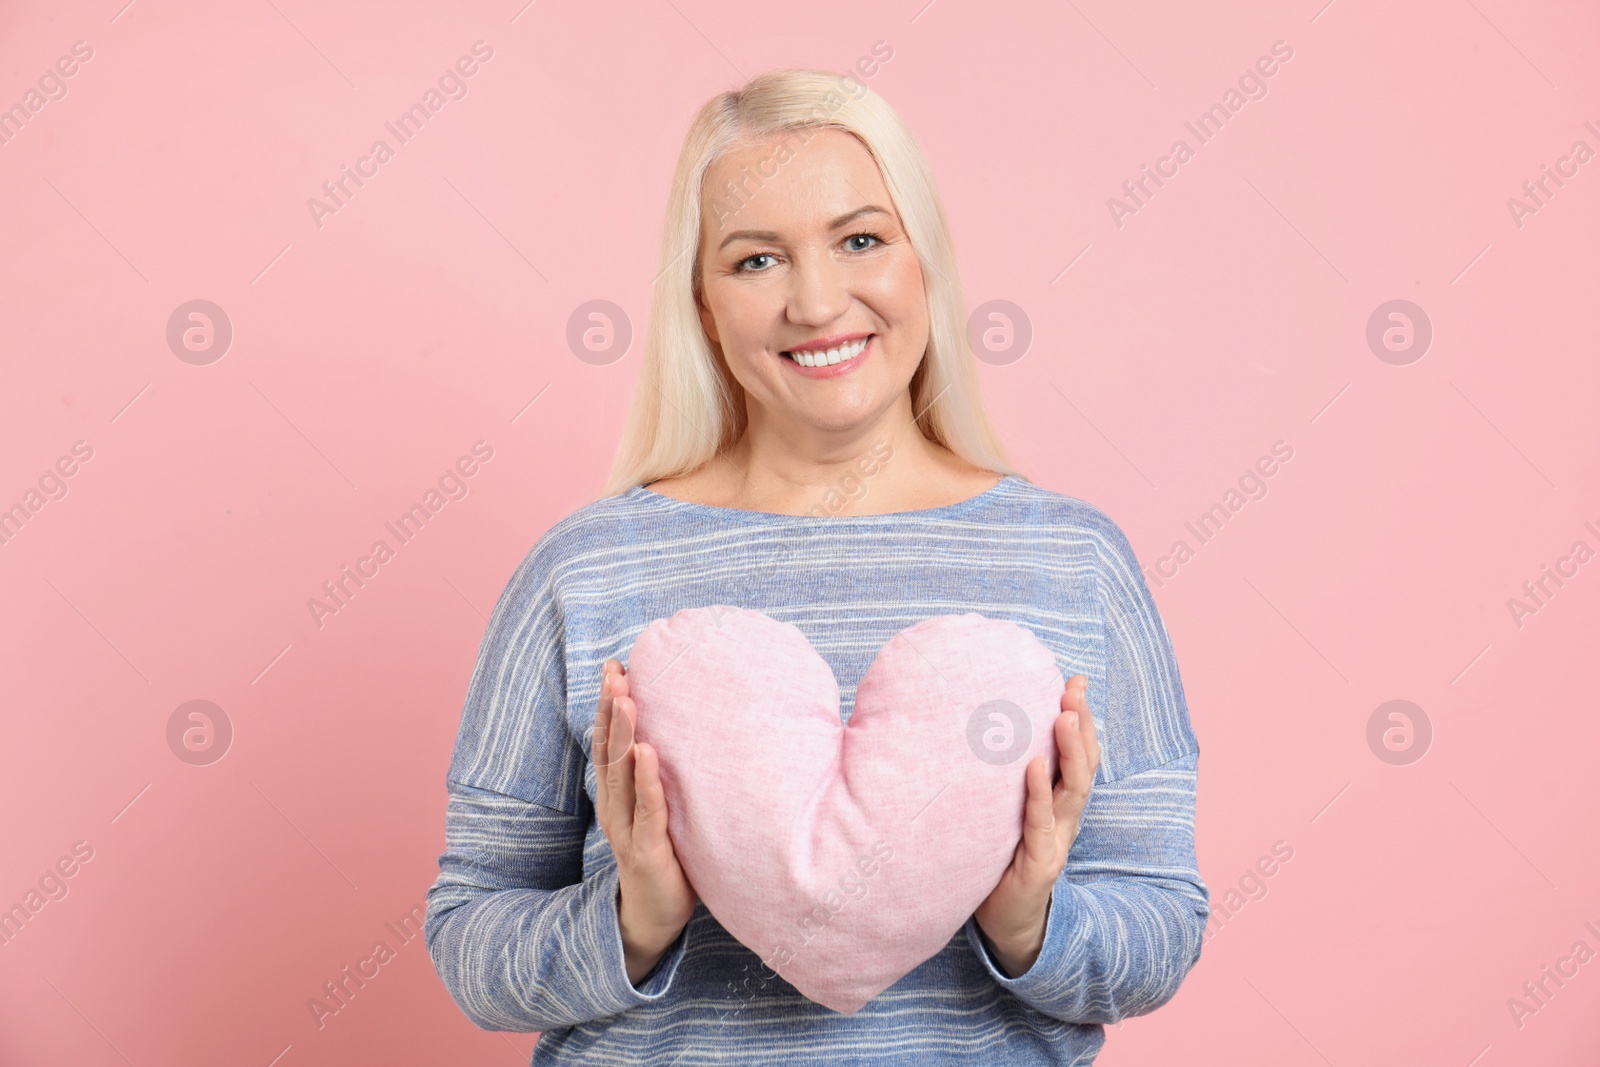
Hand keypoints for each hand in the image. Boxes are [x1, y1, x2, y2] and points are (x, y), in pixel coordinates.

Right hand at [593, 659, 698, 984]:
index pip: (608, 742)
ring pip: (620, 775)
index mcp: (617, 796)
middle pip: (609, 750)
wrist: (655, 918)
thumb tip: (685, 732)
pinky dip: (647, 780)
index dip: (608, 705)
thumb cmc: (665, 857)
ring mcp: (627, 829)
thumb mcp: (660, 810)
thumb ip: (663, 777)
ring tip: (626, 698)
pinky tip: (647, 752)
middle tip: (615, 671)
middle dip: (611, 709)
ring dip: (623, 734)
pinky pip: (647, 810)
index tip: (615, 666)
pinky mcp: (646, 851)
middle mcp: (615, 807)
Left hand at [973, 673, 1099, 977]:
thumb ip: (1000, 778)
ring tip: (1065, 715)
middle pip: (1083, 765)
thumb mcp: (1004, 813)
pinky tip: (1035, 766)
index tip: (1076, 681)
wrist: (1002, 923)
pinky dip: (1039, 793)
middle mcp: (1064, 819)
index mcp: (1059, 804)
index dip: (1081, 719)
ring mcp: (1055, 840)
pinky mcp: (1039, 864)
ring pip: (1074, 790)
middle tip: (1075, 689)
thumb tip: (976, 731)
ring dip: (1071, 750)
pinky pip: (1041, 823)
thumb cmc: (998, 860)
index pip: (1078, 755)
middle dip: (1082, 725)